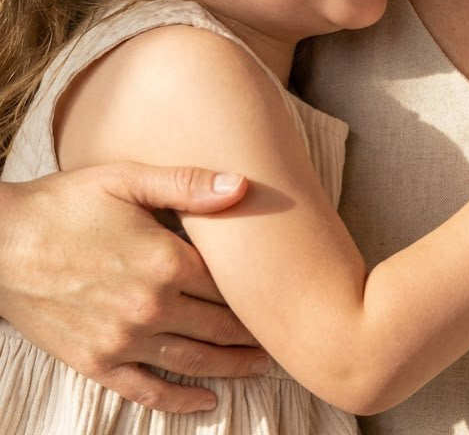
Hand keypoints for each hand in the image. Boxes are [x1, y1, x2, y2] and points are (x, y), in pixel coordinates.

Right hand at [0, 163, 268, 412]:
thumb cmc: (66, 203)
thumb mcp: (128, 180)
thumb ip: (188, 184)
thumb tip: (243, 185)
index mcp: (165, 260)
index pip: (230, 283)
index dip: (260, 290)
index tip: (288, 293)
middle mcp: (149, 306)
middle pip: (218, 325)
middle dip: (255, 332)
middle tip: (287, 335)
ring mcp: (121, 339)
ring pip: (192, 360)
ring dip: (231, 366)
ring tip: (263, 366)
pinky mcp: (95, 361)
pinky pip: (145, 388)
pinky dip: (179, 399)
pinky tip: (206, 402)